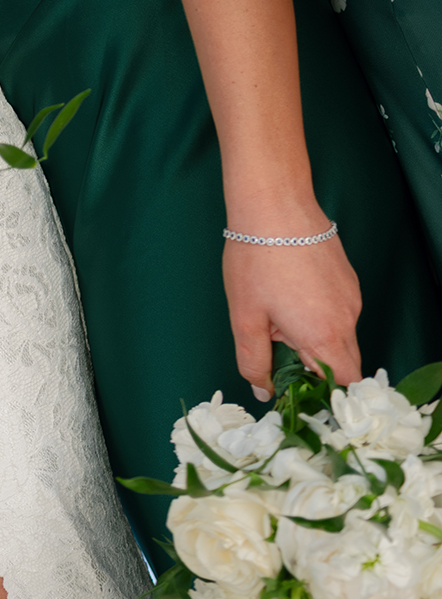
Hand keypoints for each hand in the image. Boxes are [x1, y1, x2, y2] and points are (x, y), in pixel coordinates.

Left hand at [222, 230, 361, 396]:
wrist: (275, 204)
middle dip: (314, 366)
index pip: (346, 384)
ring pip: (340, 335)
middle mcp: (349, 318)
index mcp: (325, 335)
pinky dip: (318, 315)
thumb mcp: (245, 318)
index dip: (326, 394)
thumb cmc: (256, 260)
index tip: (297, 389)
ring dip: (313, 338)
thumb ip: (254, 361)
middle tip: (278, 351)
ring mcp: (352, 296)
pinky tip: (289, 294)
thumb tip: (263, 391)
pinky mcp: (348, 278)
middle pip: (344, 362)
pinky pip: (339, 311)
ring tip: (278, 313)